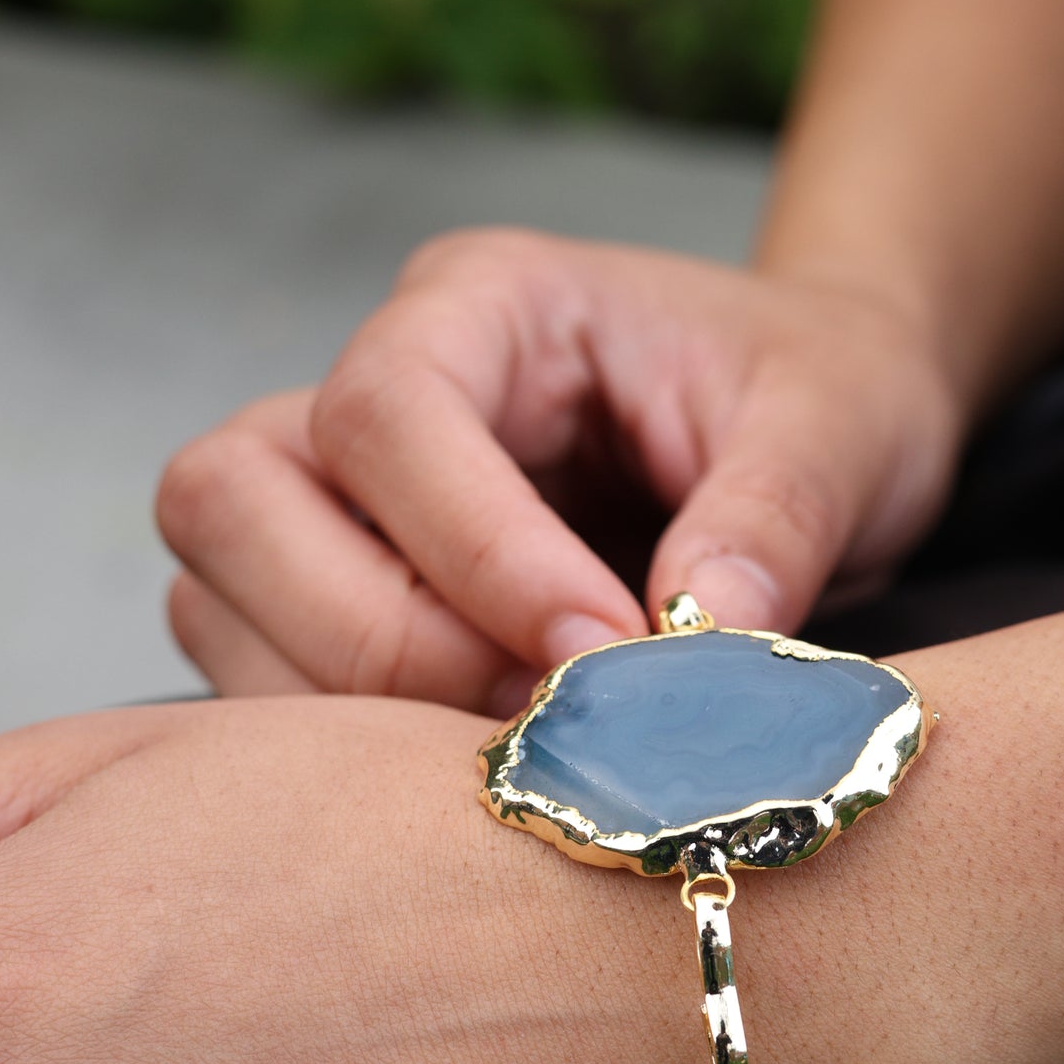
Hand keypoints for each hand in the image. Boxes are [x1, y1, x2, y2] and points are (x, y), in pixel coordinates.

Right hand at [156, 233, 961, 710]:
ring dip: (351, 704)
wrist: (812, 435)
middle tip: (550, 713)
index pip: (386, 410)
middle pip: (237, 496)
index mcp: (487, 303)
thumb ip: (775, 519)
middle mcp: (375, 389)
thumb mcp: (841, 428)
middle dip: (382, 638)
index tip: (603, 651)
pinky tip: (485, 761)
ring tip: (528, 743)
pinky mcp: (334, 597)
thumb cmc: (818, 398)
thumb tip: (694, 638)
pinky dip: (351, 746)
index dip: (476, 550)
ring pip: (221, 595)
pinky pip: (263, 679)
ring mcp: (334, 498)